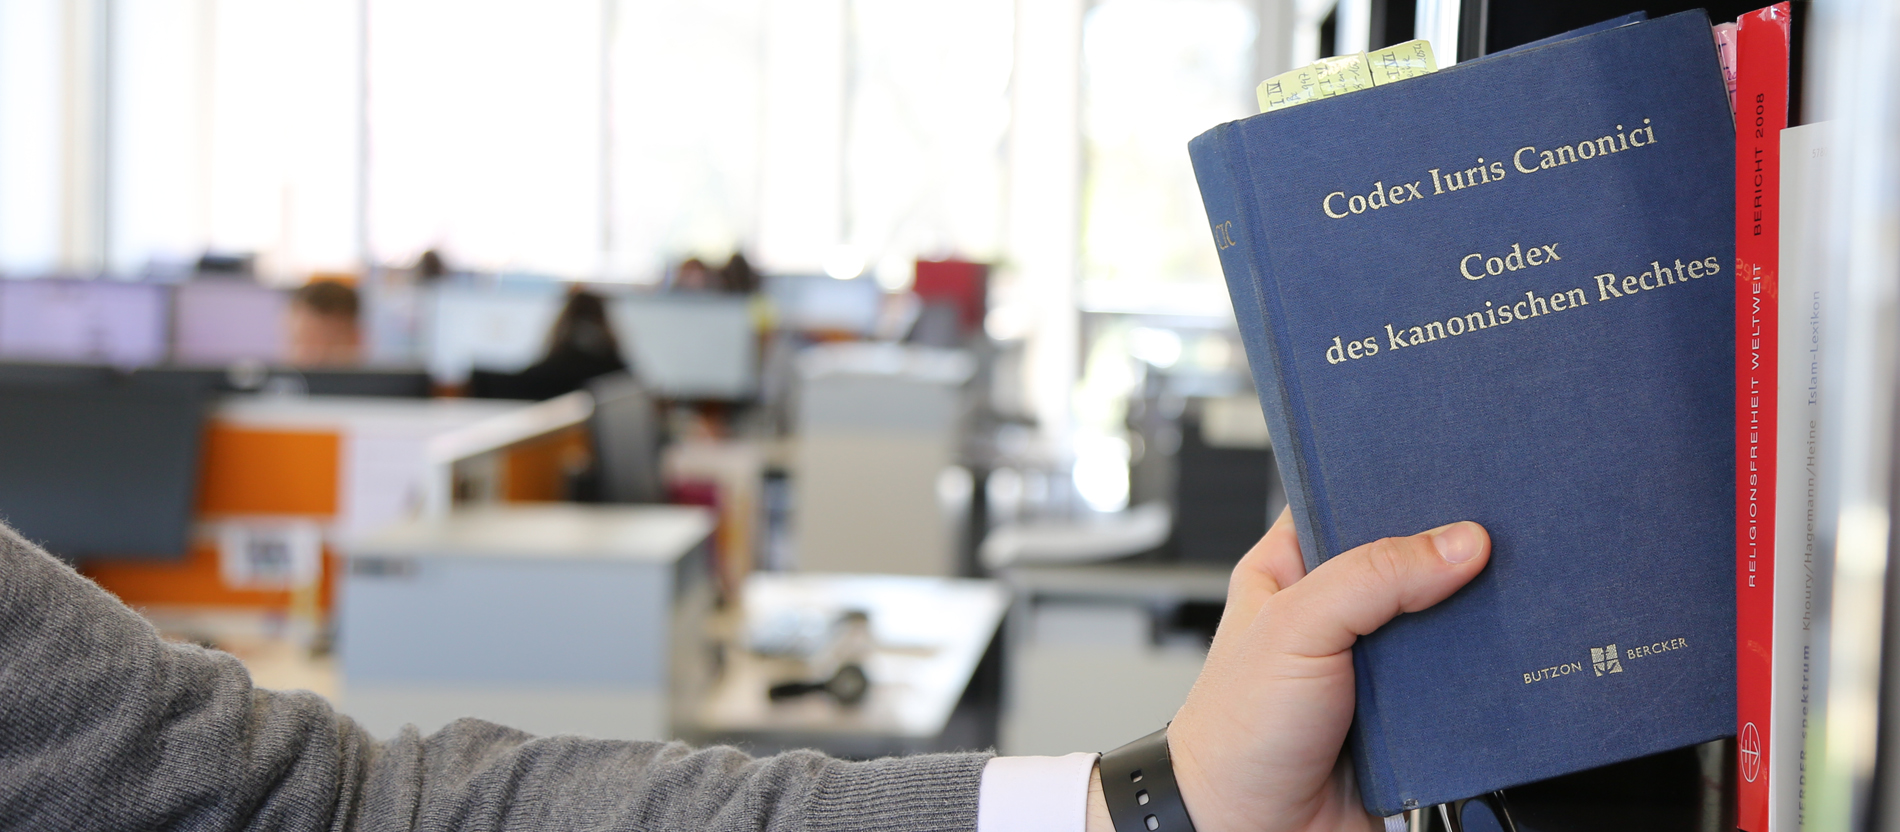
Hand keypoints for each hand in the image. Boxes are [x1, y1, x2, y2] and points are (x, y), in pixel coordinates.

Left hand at [1087, 509, 1489, 831]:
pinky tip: (1514, 652)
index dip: (1401, 488)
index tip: (1458, 473)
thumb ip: (1371, 578)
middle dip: (1454, 554)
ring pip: (1445, 621)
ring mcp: (1375, 663)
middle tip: (1506, 532)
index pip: (1353, 503)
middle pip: (1411, 562)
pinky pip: (1463, 682)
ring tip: (1522, 587)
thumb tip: (1458, 542)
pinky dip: (1487, 673)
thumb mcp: (1295, 628)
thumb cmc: (1235, 732)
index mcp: (1292, 569)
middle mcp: (1335, 611)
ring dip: (1477, 615)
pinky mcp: (1410, 714)